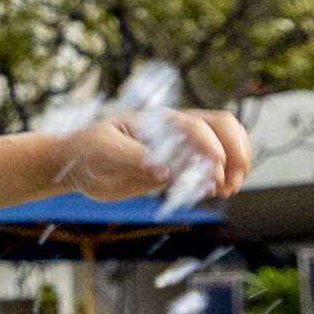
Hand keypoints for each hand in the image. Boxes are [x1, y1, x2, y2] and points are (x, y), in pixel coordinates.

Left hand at [60, 107, 251, 204]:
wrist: (78, 164)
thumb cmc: (87, 151)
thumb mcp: (103, 152)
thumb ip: (133, 158)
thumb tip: (164, 170)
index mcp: (157, 121)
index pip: (196, 126)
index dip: (210, 147)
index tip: (215, 172)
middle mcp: (173, 130)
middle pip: (221, 126)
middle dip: (236, 150)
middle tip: (232, 181)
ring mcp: (178, 148)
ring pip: (221, 144)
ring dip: (234, 165)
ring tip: (227, 189)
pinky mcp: (176, 167)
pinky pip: (208, 167)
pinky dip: (220, 178)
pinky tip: (215, 192)